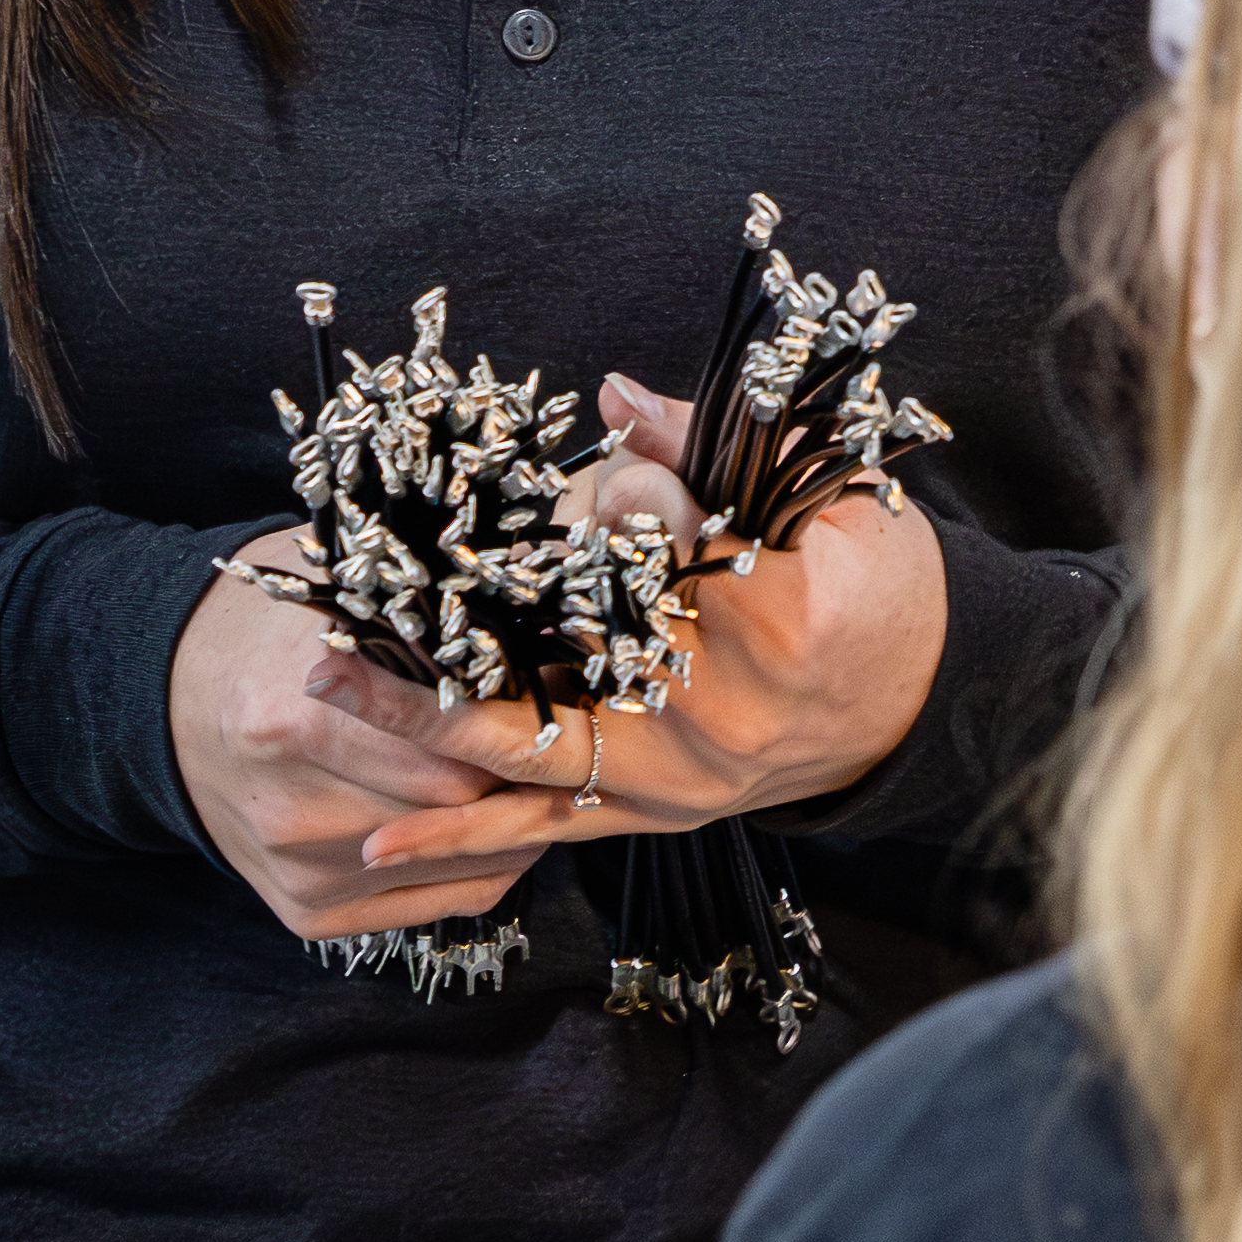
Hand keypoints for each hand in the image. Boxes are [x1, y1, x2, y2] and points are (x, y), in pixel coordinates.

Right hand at [173, 552, 566, 941]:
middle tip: (570, 739)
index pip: (450, 742)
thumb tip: (525, 600)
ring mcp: (298, 870)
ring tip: (551, 778)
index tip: (558, 695)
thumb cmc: (269, 635)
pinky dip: (486, 868)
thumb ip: (414, 606)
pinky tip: (512, 831)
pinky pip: (436, 905)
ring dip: (513, 823)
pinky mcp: (307, 912)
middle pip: (455, 805)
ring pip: (454, 860)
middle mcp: (292, 808)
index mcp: (296, 718)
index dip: (513, 720)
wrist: (171, 704)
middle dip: (519, 773)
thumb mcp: (331, 595)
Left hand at [321, 377, 946, 892]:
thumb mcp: (831, 493)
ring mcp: (680, 777)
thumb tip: (617, 397)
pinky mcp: (654, 812)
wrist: (914, 704)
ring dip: (419, 721)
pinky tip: (379, 845)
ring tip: (327, 686)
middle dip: (465, 617)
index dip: (637, 503)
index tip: (622, 483)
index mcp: (781, 622)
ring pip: (530, 745)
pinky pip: (545, 829)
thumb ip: (722, 443)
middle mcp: (720, 715)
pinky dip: (462, 840)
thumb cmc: (875, 582)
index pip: (668, 548)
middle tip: (361, 594)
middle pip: (568, 650)